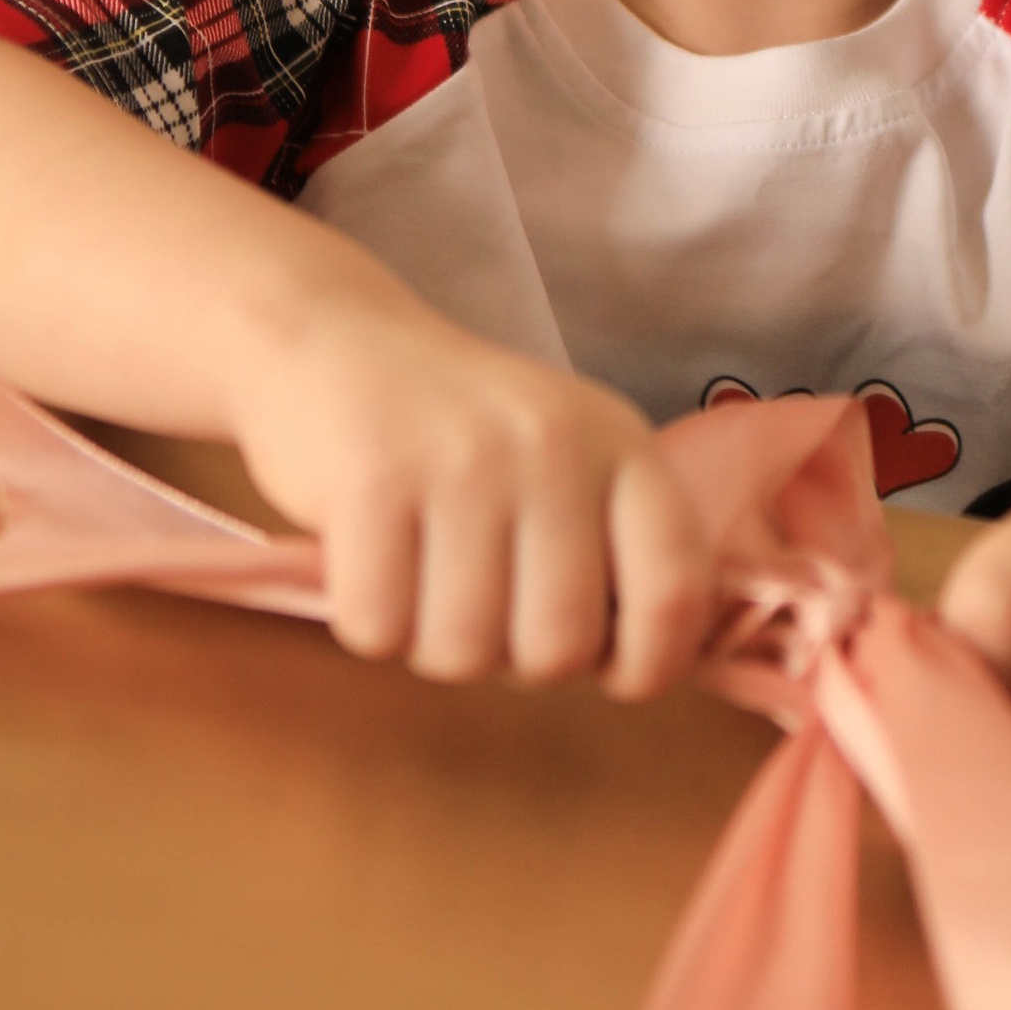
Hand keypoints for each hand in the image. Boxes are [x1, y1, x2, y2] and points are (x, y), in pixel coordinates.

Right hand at [226, 273, 714, 698]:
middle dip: (511, 661)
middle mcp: (554, 444)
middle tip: (480, 605)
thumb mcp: (566, 459)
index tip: (608, 672)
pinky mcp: (374, 477)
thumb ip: (613, 549)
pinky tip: (365, 560)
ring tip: (419, 576)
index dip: (649, 664)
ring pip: (463, 652)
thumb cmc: (458, 432)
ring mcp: (464, 459)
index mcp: (620, 443)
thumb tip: (635, 667)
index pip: (675, 590)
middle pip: (558, 648)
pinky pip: (378, 628)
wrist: (334, 338)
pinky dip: (364, 619)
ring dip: (430, 643)